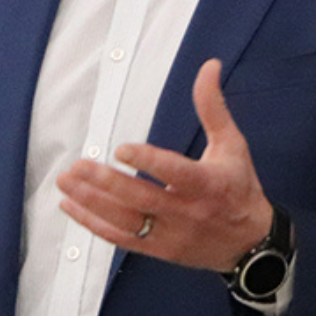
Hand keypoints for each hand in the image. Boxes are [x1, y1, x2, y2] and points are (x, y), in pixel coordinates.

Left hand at [57, 59, 271, 271]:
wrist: (249, 240)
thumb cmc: (239, 185)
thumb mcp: (232, 143)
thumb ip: (213, 106)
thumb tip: (209, 66)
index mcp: (209, 183)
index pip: (177, 173)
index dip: (149, 161)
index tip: (121, 149)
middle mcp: (188, 211)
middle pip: (143, 198)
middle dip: (107, 183)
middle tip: (79, 165)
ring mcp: (171, 234)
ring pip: (125, 220)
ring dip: (92, 201)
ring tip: (66, 180)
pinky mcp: (158, 249)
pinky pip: (120, 238)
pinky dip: (92, 223)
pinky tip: (71, 206)